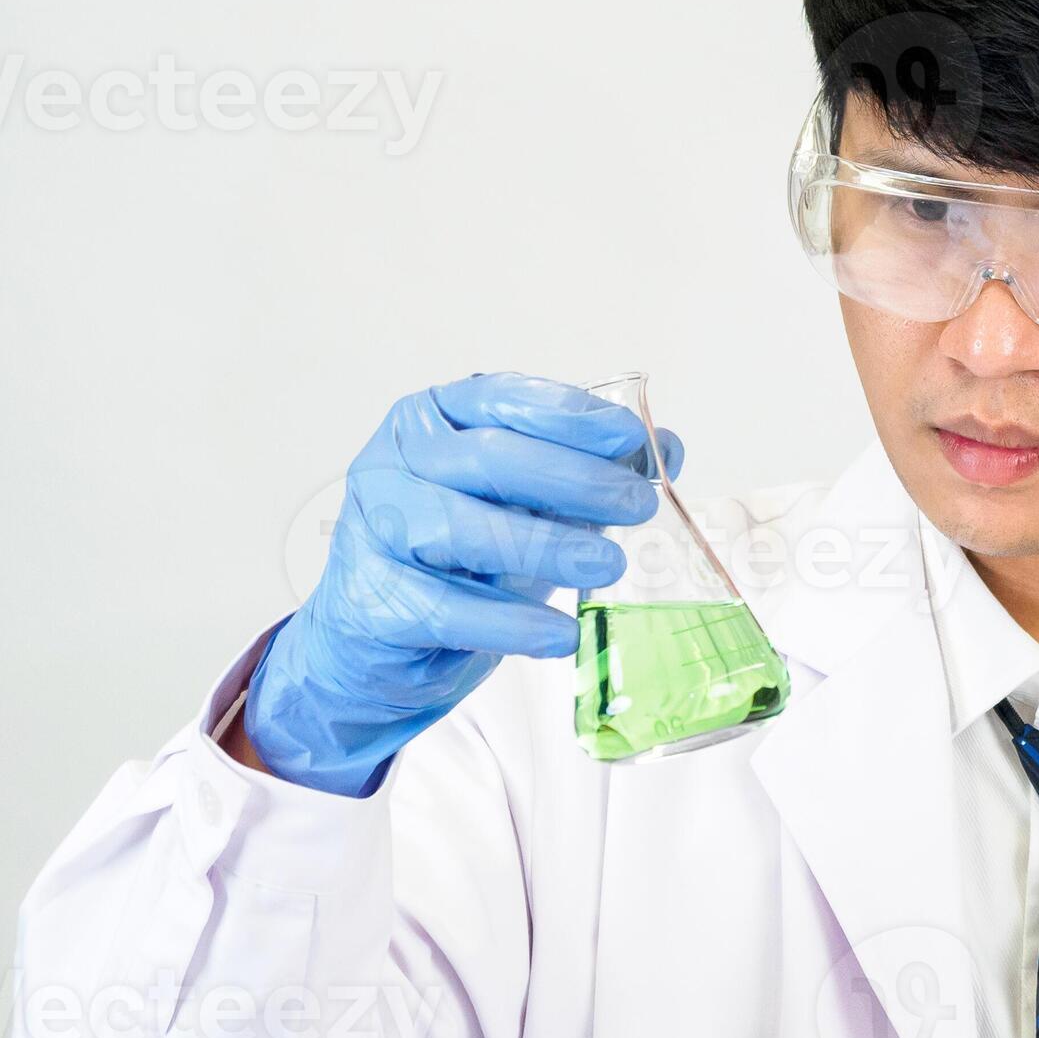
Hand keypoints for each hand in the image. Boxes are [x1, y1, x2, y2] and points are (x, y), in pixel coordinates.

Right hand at [243, 373, 682, 794]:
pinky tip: (560, 634)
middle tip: (636, 506)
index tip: (630, 438)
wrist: (376, 638)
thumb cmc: (457, 558)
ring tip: (607, 566)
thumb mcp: (526, 504)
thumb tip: (667, 448)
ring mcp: (374, 527)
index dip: (570, 415)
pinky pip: (445, 608)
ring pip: (461, 529)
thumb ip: (588, 470)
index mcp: (431, 418)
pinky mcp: (371, 598)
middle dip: (572, 480)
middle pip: (485, 459)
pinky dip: (509, 623)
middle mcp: (393, 461)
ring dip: (544, 547)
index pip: (501, 399)